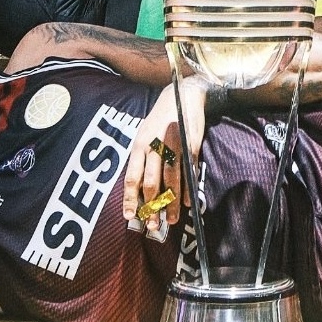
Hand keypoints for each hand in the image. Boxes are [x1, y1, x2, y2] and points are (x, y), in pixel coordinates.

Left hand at [120, 72, 207, 239]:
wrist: (183, 95)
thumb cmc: (160, 118)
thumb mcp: (144, 134)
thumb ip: (140, 159)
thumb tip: (137, 187)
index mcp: (139, 145)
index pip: (132, 178)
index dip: (130, 199)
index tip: (130, 217)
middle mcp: (154, 147)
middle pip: (151, 183)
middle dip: (152, 207)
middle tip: (153, 226)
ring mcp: (173, 147)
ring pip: (171, 181)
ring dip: (171, 204)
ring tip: (172, 220)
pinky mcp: (191, 145)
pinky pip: (188, 172)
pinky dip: (188, 189)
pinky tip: (188, 203)